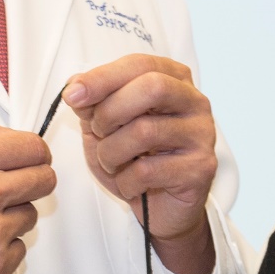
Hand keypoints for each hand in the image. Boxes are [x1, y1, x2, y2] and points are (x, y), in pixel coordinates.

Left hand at [66, 55, 218, 273]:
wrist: (161, 208)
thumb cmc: (135, 160)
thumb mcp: (105, 127)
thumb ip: (93, 103)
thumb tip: (76, 87)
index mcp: (174, 80)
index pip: (139, 65)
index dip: (103, 77)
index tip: (73, 95)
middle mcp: (195, 102)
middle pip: (153, 87)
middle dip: (111, 111)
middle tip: (98, 132)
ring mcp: (202, 135)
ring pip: (145, 131)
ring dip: (112, 152)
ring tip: (112, 163)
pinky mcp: (201, 169)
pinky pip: (148, 170)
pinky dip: (125, 180)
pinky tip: (130, 184)